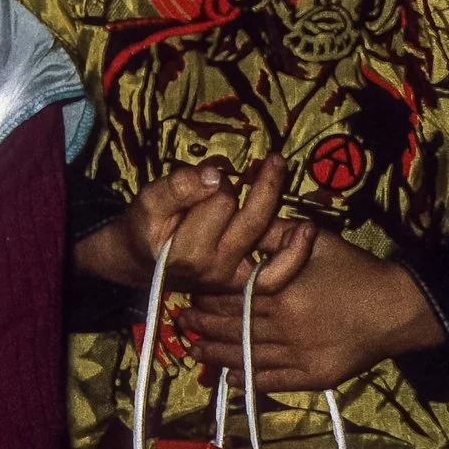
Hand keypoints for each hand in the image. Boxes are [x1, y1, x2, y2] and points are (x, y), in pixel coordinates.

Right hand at [75, 156, 304, 292]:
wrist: (141, 263)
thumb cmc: (145, 228)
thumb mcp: (146, 202)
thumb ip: (175, 187)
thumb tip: (215, 175)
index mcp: (184, 250)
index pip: (218, 201)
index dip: (214, 180)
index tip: (204, 177)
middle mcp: (212, 268)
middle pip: (244, 214)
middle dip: (244, 184)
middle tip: (243, 166)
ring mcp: (231, 279)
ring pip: (261, 232)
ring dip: (270, 196)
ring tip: (277, 165)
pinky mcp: (244, 284)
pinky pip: (277, 273)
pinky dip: (295, 252)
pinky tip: (307, 227)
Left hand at [178, 228, 444, 391]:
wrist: (400, 308)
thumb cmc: (356, 270)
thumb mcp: (317, 241)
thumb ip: (277, 233)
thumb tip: (242, 224)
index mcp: (281, 292)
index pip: (230, 297)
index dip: (205, 296)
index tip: (188, 294)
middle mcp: (285, 326)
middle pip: (232, 327)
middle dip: (201, 325)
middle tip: (179, 322)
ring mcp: (299, 355)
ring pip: (246, 356)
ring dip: (216, 353)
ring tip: (193, 349)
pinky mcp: (314, 375)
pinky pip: (273, 381)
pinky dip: (247, 380)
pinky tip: (228, 378)